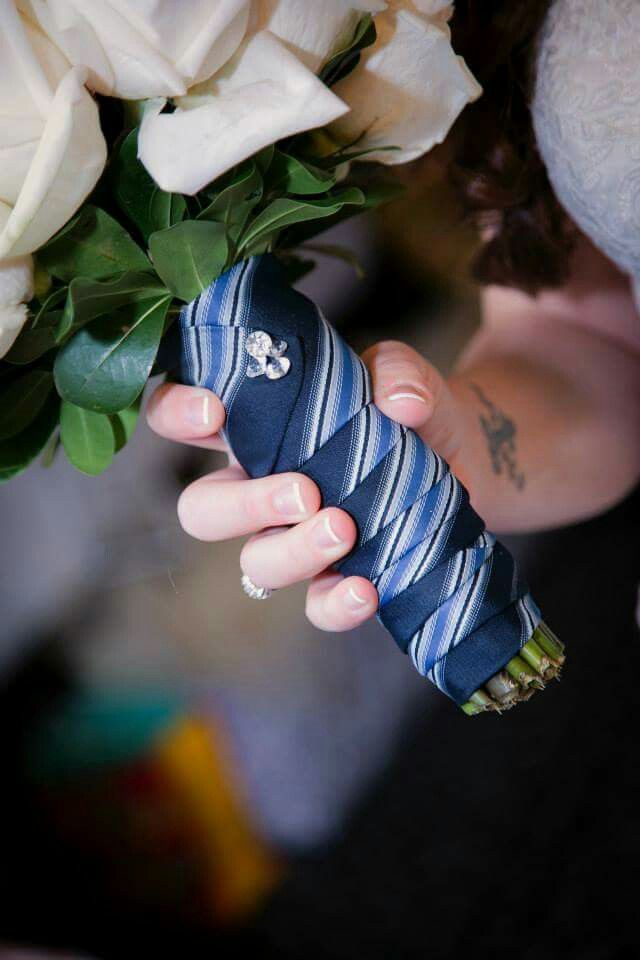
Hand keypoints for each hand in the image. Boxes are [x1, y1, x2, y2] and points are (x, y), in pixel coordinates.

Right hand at [146, 340, 463, 631]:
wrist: (468, 454)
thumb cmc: (413, 407)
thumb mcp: (404, 375)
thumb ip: (396, 372)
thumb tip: (399, 403)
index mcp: (256, 426)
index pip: (181, 417)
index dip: (174, 414)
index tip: (212, 411)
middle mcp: (261, 485)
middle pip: (201, 511)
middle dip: (240, 506)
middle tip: (303, 492)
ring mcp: (295, 537)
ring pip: (255, 565)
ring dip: (292, 552)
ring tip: (344, 529)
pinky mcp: (338, 576)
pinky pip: (316, 606)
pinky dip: (335, 604)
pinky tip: (366, 589)